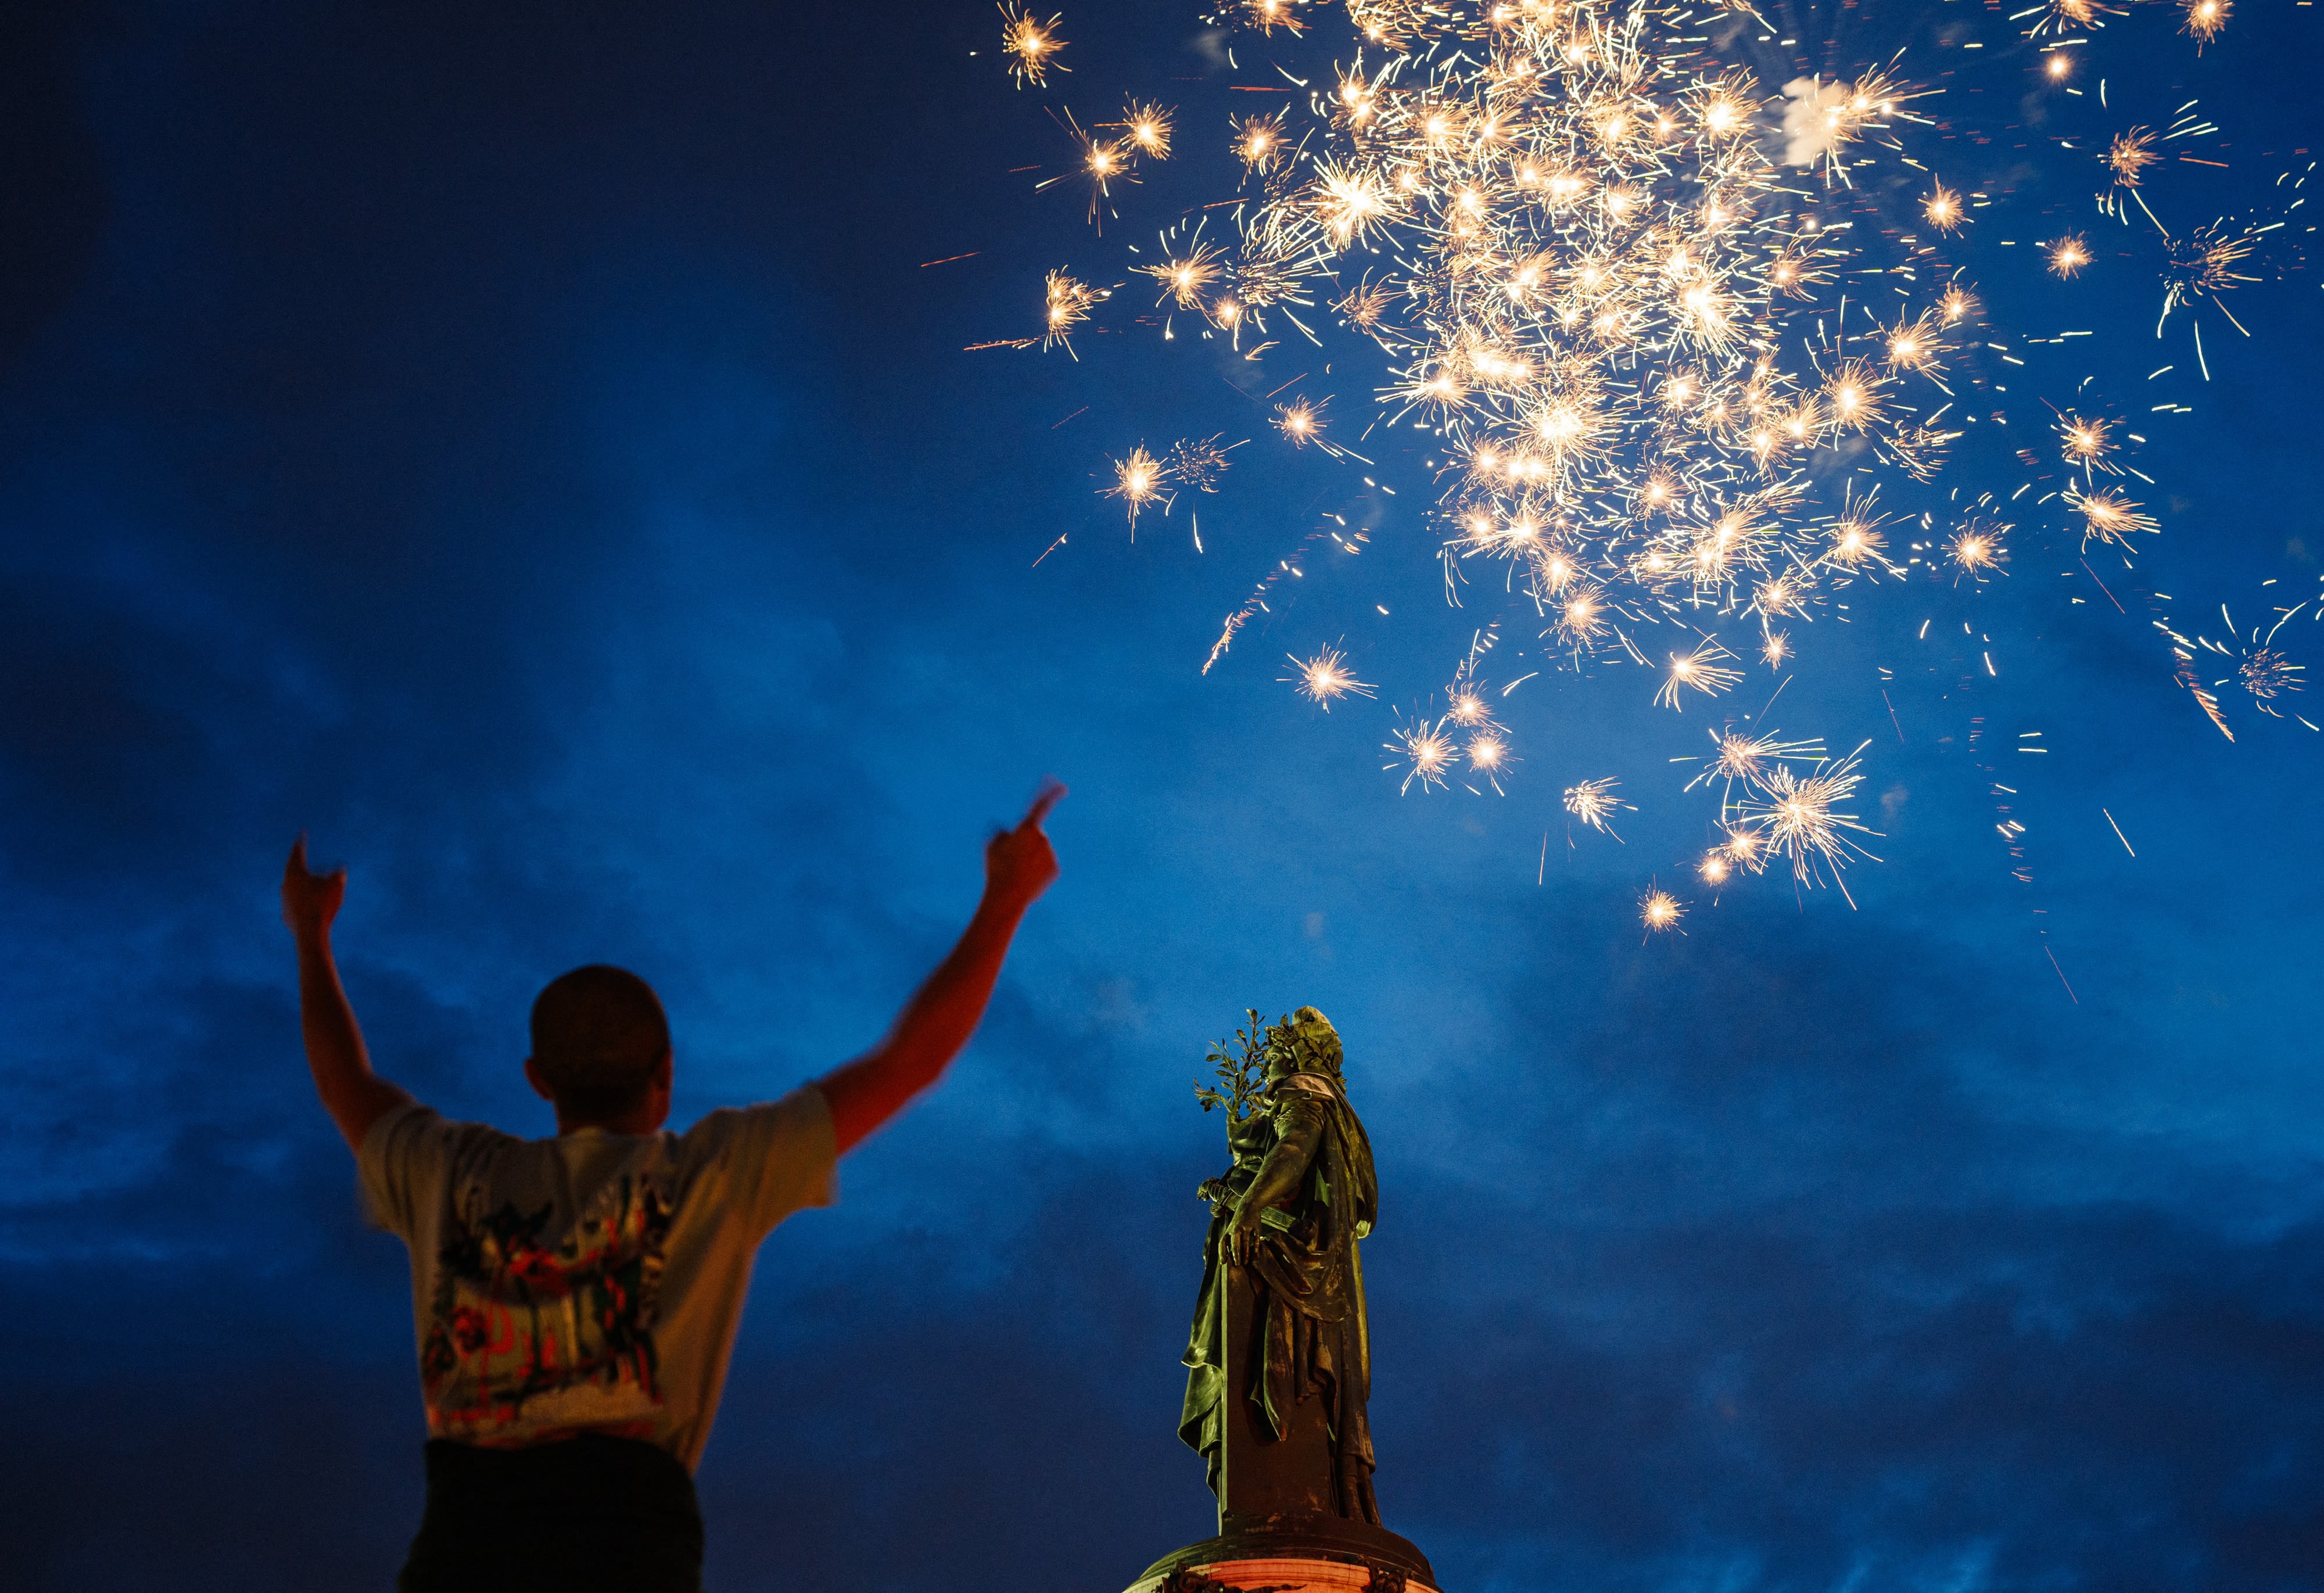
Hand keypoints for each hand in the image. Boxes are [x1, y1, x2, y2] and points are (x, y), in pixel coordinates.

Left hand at [282, 834, 345, 942]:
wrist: (310, 931)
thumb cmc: (323, 903)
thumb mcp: (337, 884)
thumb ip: (338, 874)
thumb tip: (340, 870)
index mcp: (295, 873)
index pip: (297, 853)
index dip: (301, 842)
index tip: (301, 833)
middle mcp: (286, 885)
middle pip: (293, 871)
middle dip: (301, 866)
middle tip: (304, 860)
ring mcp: (284, 901)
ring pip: (293, 889)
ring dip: (303, 886)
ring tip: (313, 887)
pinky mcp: (287, 916)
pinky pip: (295, 905)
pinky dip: (303, 902)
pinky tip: (312, 906)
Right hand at [983, 779, 1065, 911]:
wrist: (1008, 895)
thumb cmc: (997, 868)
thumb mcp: (991, 845)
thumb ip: (1002, 834)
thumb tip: (1009, 834)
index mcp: (1028, 828)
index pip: (1041, 805)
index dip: (1051, 793)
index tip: (1060, 786)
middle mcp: (1043, 838)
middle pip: (1035, 835)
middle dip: (1026, 843)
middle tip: (1011, 859)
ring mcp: (1051, 854)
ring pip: (1040, 852)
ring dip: (1030, 858)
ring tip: (1017, 871)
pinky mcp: (1055, 869)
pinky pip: (1045, 866)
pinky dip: (1037, 870)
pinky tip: (1026, 879)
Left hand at [1225, 1201, 1264, 1266]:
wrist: (1248, 1206)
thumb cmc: (1238, 1222)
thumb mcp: (1231, 1229)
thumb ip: (1229, 1241)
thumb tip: (1226, 1257)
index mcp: (1229, 1231)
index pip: (1222, 1242)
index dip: (1222, 1252)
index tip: (1223, 1262)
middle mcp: (1236, 1229)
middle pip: (1234, 1243)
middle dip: (1235, 1254)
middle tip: (1237, 1264)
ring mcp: (1246, 1227)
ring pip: (1245, 1241)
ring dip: (1246, 1253)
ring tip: (1246, 1262)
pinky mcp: (1255, 1226)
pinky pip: (1255, 1237)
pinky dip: (1255, 1245)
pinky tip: (1255, 1253)